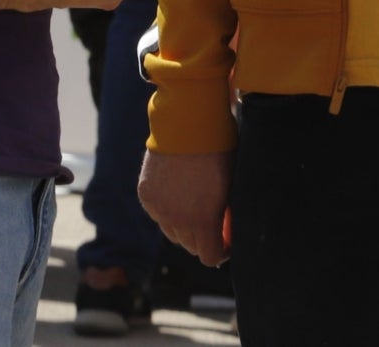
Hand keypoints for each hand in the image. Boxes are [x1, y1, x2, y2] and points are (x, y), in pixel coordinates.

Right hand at [139, 148, 232, 266]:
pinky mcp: (146, 195)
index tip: (227, 244)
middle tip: (214, 224)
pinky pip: (158, 214)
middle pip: (190, 246)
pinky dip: (168, 210)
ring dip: (184, 227)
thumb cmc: (221, 150)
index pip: (209, 256)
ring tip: (196, 207)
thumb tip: (229, 228)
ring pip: (172, 232)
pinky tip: (179, 194)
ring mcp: (159, 208)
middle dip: (203, 239)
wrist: (190, 122)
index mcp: (203, 219)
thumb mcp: (232, 183)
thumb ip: (228, 211)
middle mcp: (177, 220)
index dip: (220, 253)